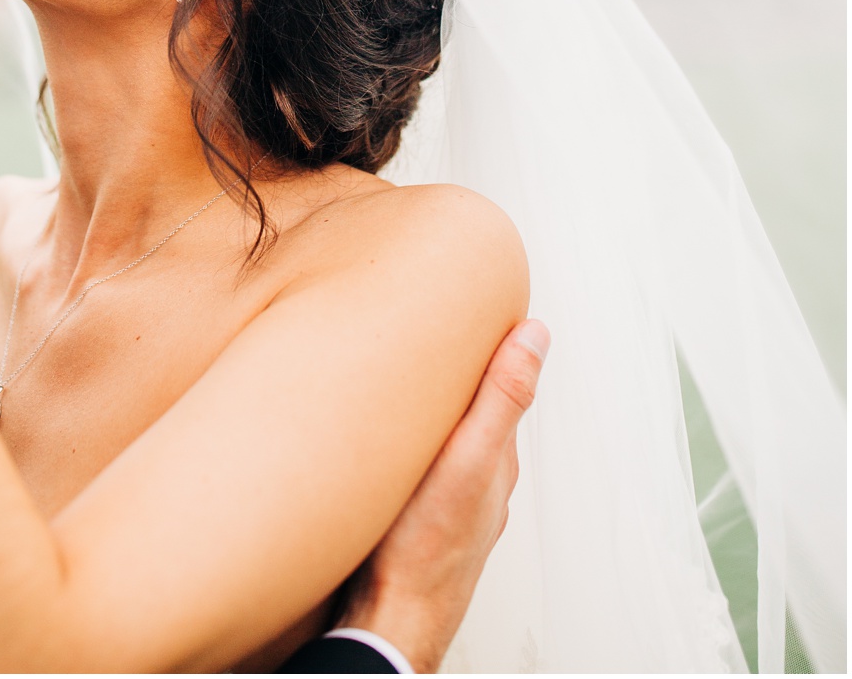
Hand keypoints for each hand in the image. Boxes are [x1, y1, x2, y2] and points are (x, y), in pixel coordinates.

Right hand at [337, 319, 548, 672]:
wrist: (388, 623)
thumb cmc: (423, 548)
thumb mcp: (466, 458)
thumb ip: (501, 397)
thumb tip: (537, 333)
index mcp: (496, 458)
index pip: (501, 384)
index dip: (488, 342)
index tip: (470, 301)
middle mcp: (480, 481)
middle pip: (474, 412)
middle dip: (457, 374)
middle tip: (429, 329)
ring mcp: (451, 505)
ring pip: (449, 442)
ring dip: (434, 411)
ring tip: (406, 377)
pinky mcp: (418, 521)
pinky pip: (424, 469)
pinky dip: (414, 444)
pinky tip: (389, 441)